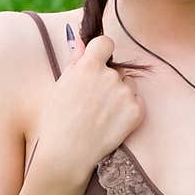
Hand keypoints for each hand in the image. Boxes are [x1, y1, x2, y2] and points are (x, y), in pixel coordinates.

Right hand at [34, 25, 145, 186]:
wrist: (67, 153)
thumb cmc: (57, 121)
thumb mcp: (60, 87)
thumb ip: (74, 62)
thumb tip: (81, 41)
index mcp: (88, 66)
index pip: (105, 43)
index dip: (102, 52)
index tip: (98, 63)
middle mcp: (109, 76)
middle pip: (117, 70)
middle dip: (109, 81)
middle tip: (93, 103)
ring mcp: (125, 94)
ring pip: (129, 85)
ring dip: (120, 95)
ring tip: (102, 115)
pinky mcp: (136, 111)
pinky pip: (136, 102)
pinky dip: (128, 111)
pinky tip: (112, 123)